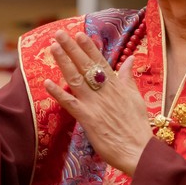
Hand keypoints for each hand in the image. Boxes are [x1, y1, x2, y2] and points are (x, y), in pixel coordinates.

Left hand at [43, 31, 151, 175]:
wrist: (138, 150)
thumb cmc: (137, 127)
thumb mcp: (136, 98)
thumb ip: (128, 78)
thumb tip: (130, 59)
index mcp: (116, 86)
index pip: (100, 61)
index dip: (88, 47)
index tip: (79, 33)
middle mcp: (104, 91)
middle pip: (85, 65)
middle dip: (72, 48)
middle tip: (59, 33)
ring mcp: (95, 104)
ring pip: (76, 79)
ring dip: (63, 62)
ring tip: (53, 48)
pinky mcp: (88, 118)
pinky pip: (70, 103)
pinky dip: (58, 92)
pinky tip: (47, 83)